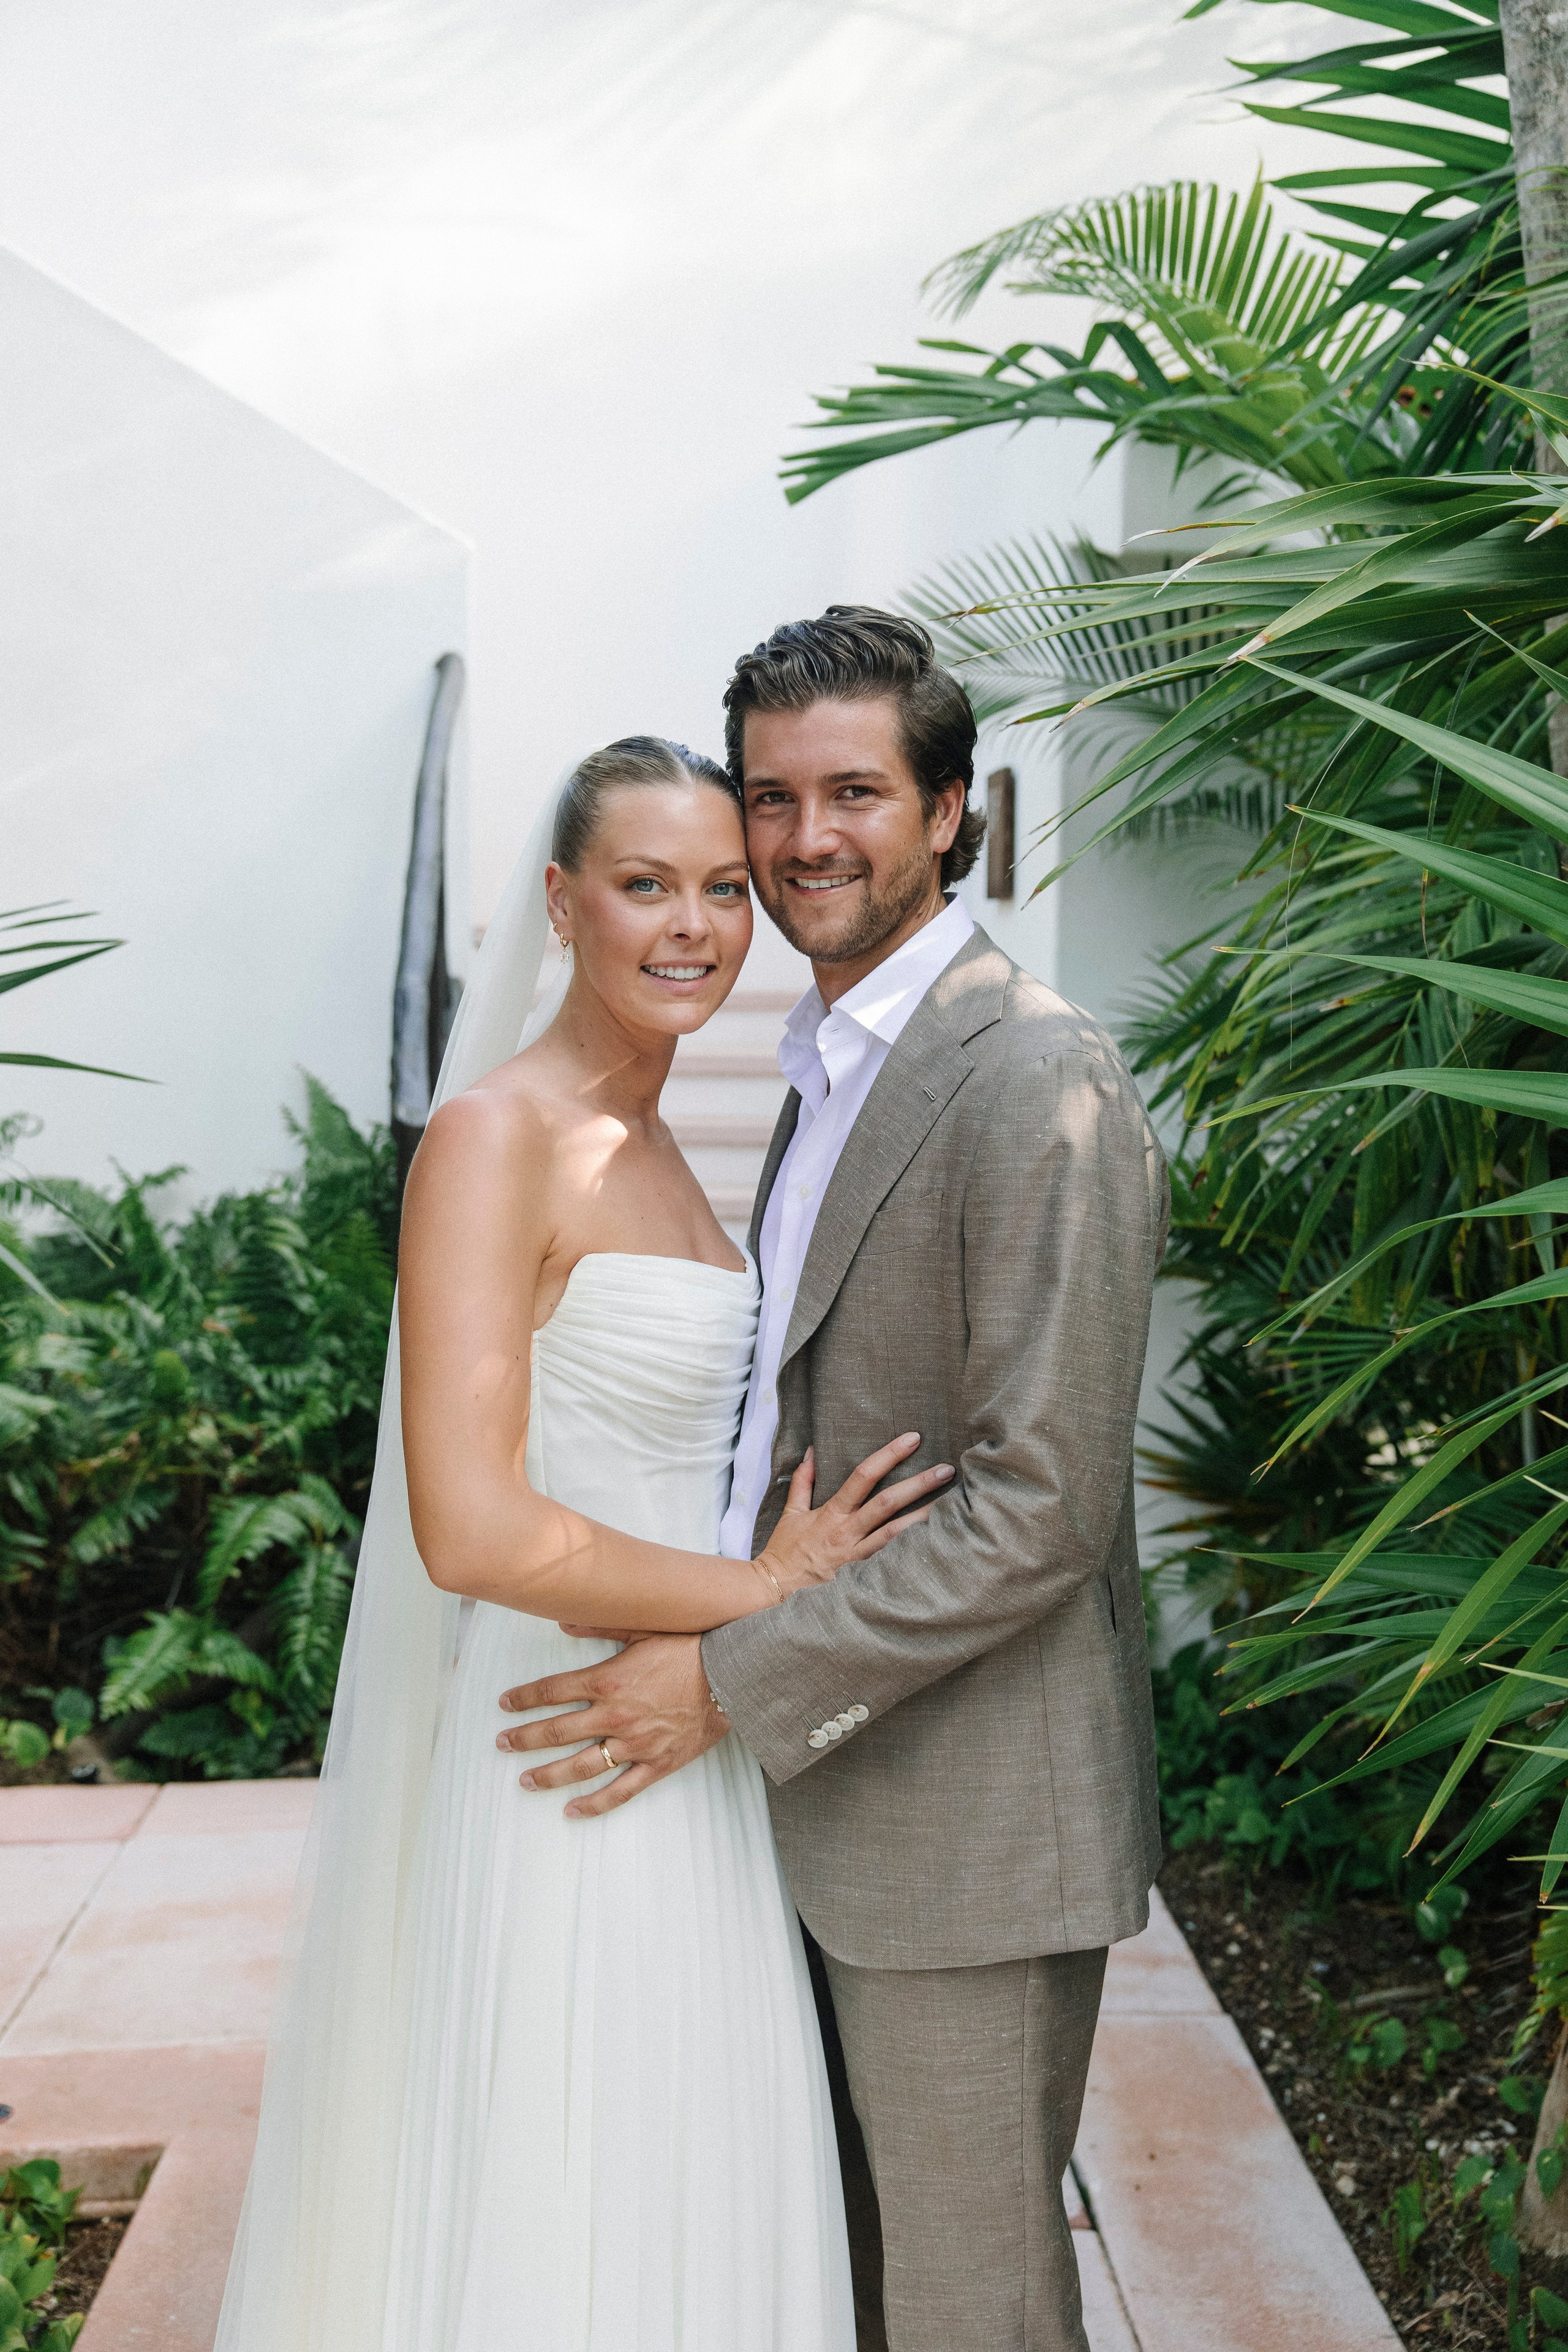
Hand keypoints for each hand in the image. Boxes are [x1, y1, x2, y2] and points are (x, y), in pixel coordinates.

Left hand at [496, 1633, 721, 1817]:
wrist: (732, 1675)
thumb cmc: (688, 1647)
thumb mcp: (641, 1628)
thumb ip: (598, 1627)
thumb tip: (562, 1621)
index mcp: (607, 1680)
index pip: (552, 1691)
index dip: (524, 1698)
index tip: (504, 1704)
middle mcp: (614, 1715)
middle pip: (557, 1732)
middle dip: (524, 1739)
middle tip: (502, 1745)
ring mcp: (635, 1744)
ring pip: (582, 1766)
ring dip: (549, 1775)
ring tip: (525, 1781)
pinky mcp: (657, 1764)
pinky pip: (621, 1791)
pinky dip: (595, 1804)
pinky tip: (572, 1811)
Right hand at [758, 1434, 951, 1597]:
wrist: (775, 1590)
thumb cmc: (786, 1551)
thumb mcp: (791, 1513)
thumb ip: (803, 1481)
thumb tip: (811, 1452)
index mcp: (833, 1513)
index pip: (863, 1476)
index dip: (889, 1455)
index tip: (912, 1439)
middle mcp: (848, 1532)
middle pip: (888, 1503)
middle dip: (919, 1484)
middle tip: (947, 1469)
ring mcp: (858, 1557)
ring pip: (898, 1534)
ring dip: (925, 1517)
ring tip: (953, 1505)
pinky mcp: (864, 1577)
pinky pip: (893, 1562)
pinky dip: (914, 1551)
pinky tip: (938, 1543)